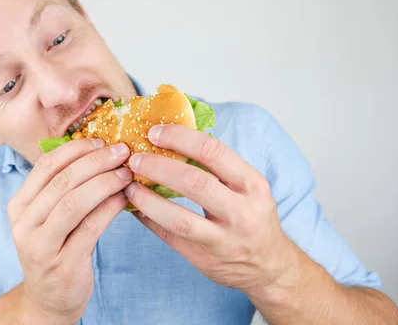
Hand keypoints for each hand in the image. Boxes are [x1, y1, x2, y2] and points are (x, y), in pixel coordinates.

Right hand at [7, 139, 131, 324]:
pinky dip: (110, 207)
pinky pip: (91, 226)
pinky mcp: (64, 263)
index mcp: (18, 206)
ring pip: (75, 202)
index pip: (45, 165)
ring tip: (126, 174)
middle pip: (62, 181)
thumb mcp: (47, 218)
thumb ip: (63, 189)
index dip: (76, 149)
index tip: (101, 141)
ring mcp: (41, 245)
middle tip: (122, 152)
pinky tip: (124, 198)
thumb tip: (98, 152)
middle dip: (96, 161)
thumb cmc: (54, 248)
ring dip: (105, 182)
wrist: (48, 299)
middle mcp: (24, 224)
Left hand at [124, 124, 296, 295]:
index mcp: (252, 184)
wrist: (269, 266)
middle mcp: (242, 212)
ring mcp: (224, 240)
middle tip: (135, 159)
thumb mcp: (248, 186)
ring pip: (179, 218)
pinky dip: (148, 219)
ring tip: (128, 187)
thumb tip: (171, 136)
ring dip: (147, 199)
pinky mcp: (205, 259)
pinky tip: (134, 208)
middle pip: (194, 182)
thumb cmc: (252, 215)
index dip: (179, 138)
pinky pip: (170, 237)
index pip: (213, 151)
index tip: (154, 132)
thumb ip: (218, 165)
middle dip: (158, 167)